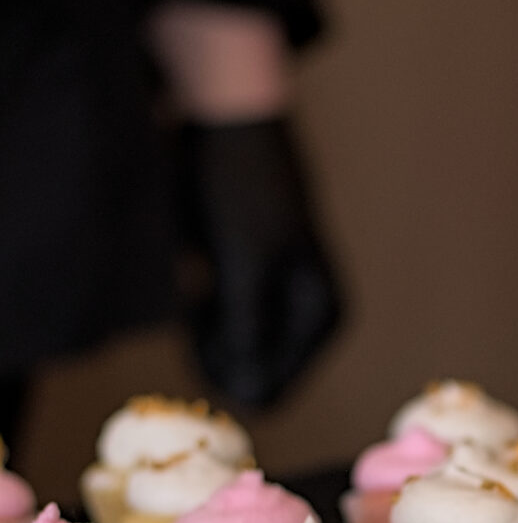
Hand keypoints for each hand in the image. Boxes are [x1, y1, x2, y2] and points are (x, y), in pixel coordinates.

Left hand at [174, 118, 342, 409]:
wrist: (226, 129)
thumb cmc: (244, 192)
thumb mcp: (247, 264)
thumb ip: (250, 329)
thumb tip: (251, 393)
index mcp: (321, 317)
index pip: (275, 387)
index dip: (231, 379)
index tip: (198, 344)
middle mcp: (302, 317)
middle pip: (251, 374)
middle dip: (215, 356)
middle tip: (197, 304)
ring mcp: (272, 303)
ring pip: (229, 354)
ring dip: (201, 336)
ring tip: (197, 286)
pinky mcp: (242, 286)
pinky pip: (215, 328)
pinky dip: (195, 318)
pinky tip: (191, 284)